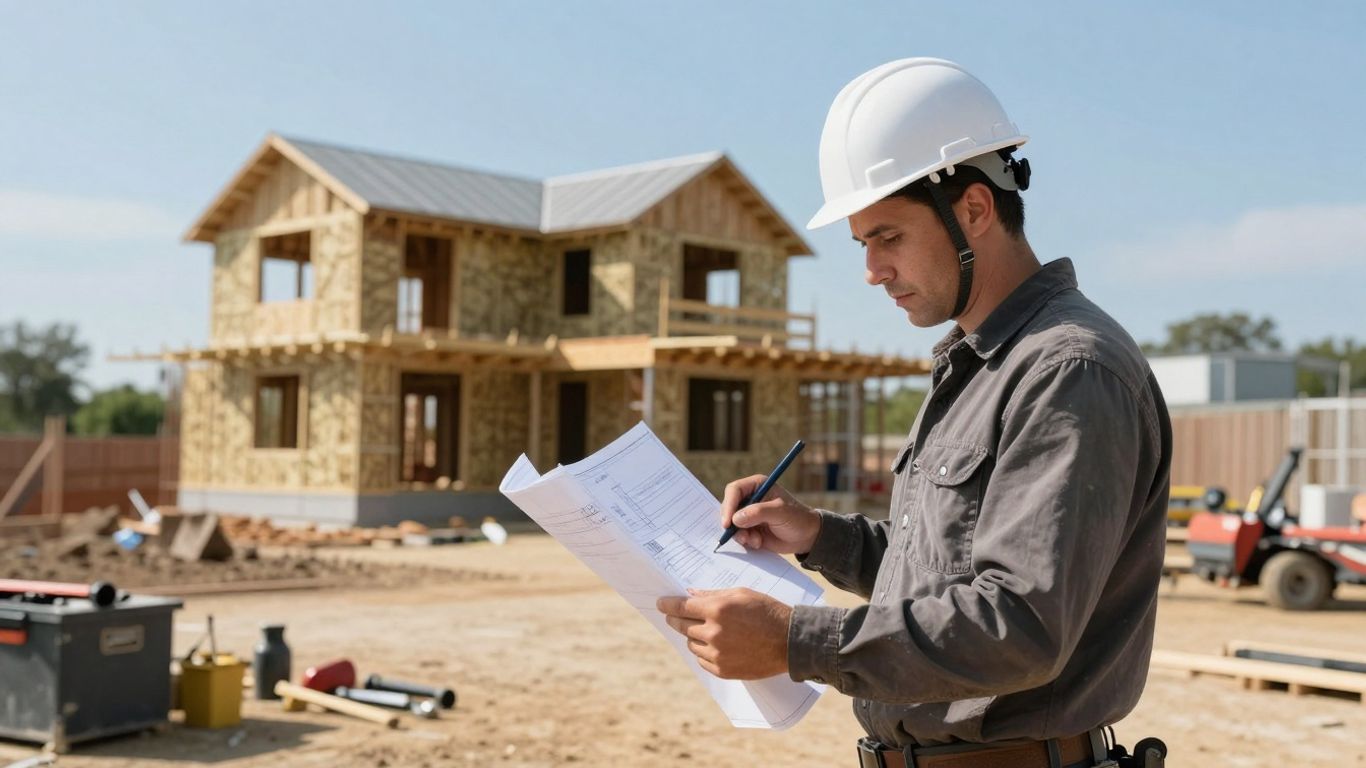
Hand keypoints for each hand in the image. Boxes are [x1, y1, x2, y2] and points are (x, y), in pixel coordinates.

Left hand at [657, 588, 791, 679]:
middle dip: (675, 619)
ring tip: (705, 631)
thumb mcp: (741, 594)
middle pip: (682, 626)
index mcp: (717, 609)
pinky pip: (702, 660)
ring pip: (691, 644)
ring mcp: (717, 654)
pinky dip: (704, 652)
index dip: (667, 605)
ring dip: (693, 636)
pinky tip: (714, 646)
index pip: (681, 607)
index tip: (660, 604)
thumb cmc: (767, 611)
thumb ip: (713, 594)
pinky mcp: (723, 670)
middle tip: (673, 616)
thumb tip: (691, 594)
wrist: (790, 641)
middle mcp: (713, 632)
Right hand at [721, 476, 820, 554]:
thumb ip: (758, 513)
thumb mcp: (780, 512)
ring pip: (731, 524)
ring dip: (740, 534)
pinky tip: (758, 542)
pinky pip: (738, 535)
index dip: (728, 505)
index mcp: (756, 486)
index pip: (734, 491)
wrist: (806, 537)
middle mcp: (749, 499)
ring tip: (755, 540)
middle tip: (742, 536)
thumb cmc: (797, 518)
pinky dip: (746, 541)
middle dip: (732, 523)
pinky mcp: (749, 529)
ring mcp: (748, 515)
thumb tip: (735, 519)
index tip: (728, 522)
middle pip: (728, 508)